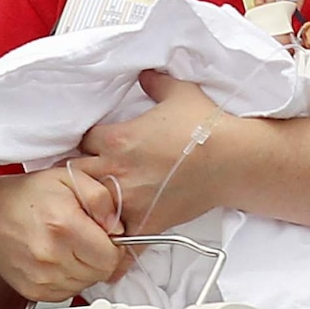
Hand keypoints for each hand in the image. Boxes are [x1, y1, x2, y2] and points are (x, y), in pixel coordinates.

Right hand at [0, 165, 124, 303]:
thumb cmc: (28, 195)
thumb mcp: (69, 177)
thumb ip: (101, 197)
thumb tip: (117, 226)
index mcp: (63, 226)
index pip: (110, 256)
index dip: (115, 244)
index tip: (106, 233)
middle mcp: (51, 256)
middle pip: (101, 273)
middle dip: (101, 256)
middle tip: (86, 236)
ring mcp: (41, 278)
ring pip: (86, 285)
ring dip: (86, 268)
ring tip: (70, 245)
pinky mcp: (34, 291)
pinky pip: (69, 293)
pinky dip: (70, 278)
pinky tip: (59, 257)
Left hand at [70, 70, 231, 234]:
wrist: (232, 160)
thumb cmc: (206, 126)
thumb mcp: (179, 92)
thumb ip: (154, 82)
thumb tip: (144, 74)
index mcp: (116, 139)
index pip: (82, 141)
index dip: (88, 143)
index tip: (98, 146)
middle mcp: (116, 170)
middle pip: (77, 175)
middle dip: (84, 172)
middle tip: (95, 172)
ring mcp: (129, 200)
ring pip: (91, 206)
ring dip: (95, 201)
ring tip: (103, 200)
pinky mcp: (146, 221)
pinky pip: (117, 234)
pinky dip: (116, 231)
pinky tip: (120, 226)